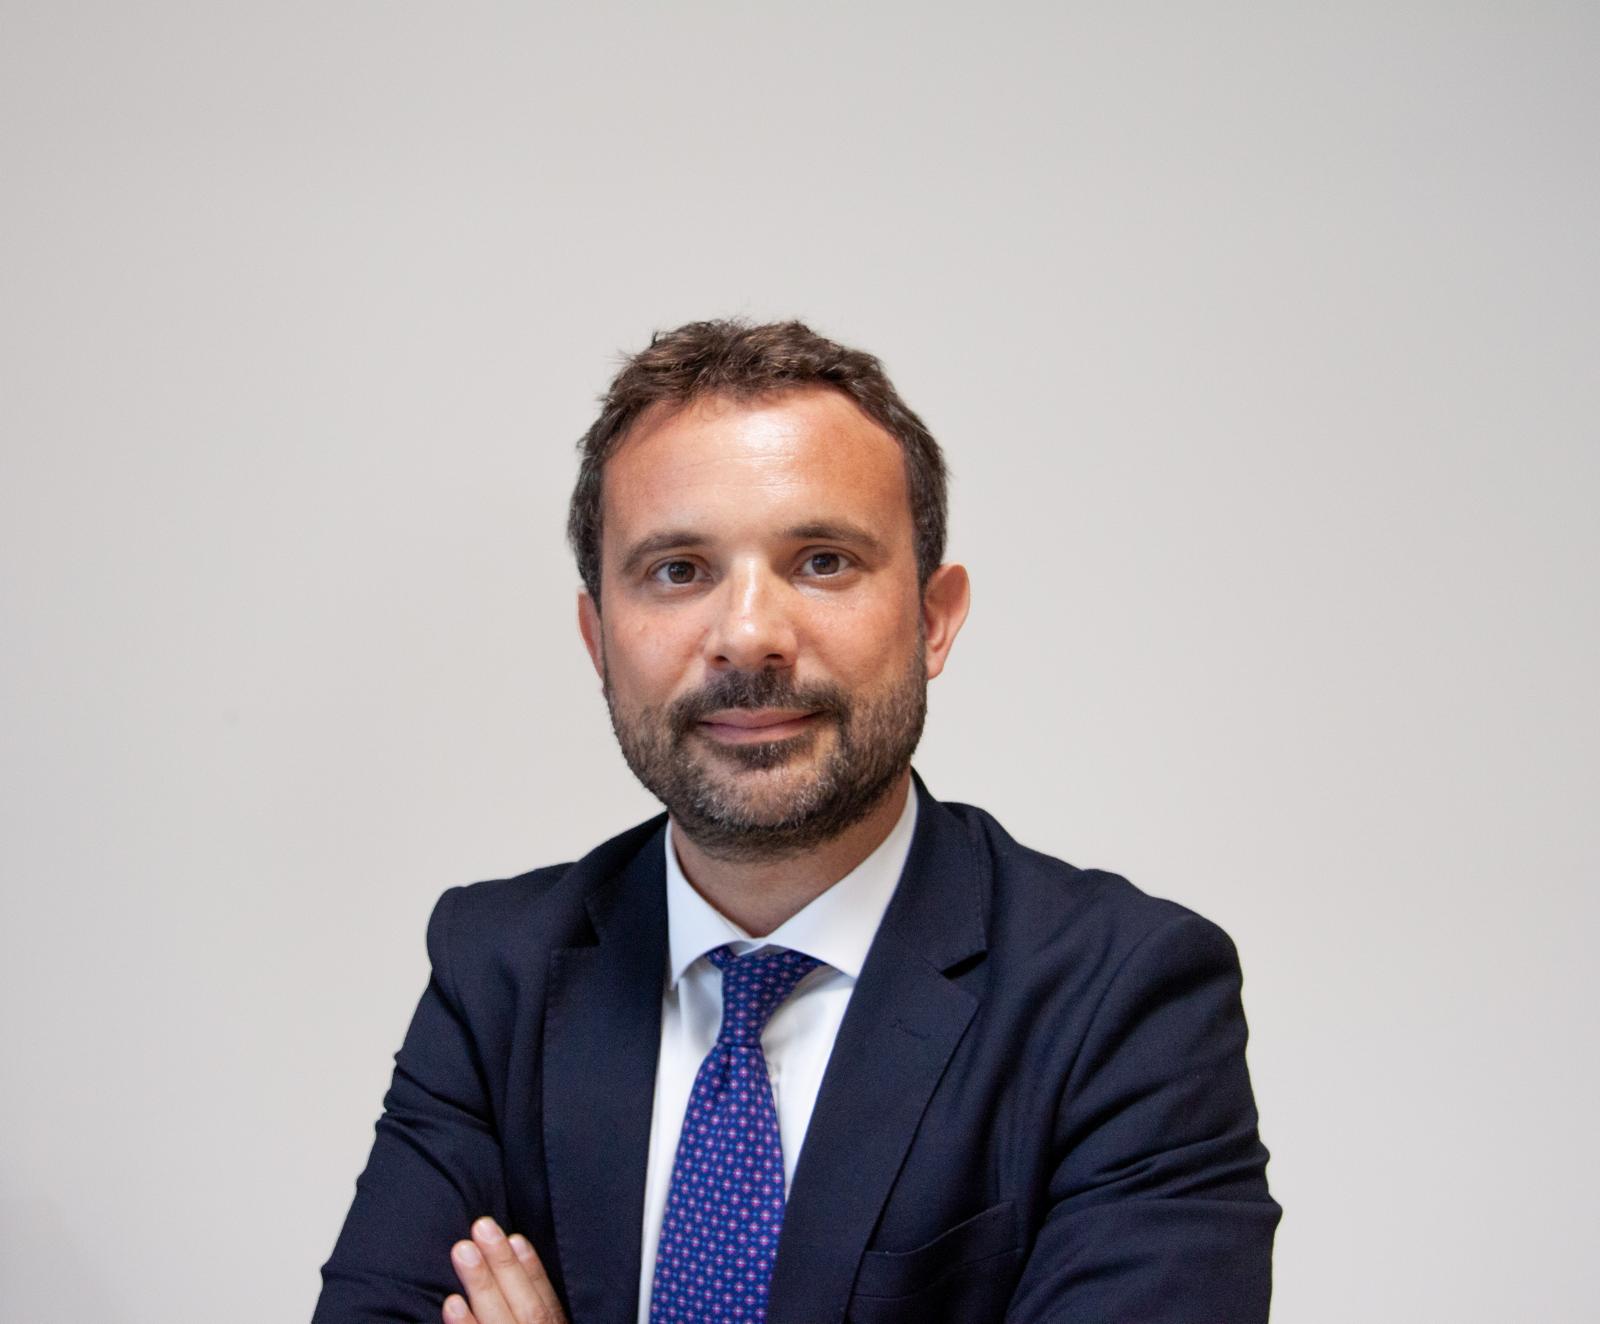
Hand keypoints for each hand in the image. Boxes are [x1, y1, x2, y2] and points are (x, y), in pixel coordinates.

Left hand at [443, 1216, 566, 1323]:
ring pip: (500, 1321)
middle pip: (528, 1307)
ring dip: (483, 1285)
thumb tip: (516, 1253)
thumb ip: (532, 1304)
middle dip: (505, 1265)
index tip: (515, 1238)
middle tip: (482, 1227)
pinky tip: (452, 1302)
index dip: (533, 1270)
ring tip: (462, 1251)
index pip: (548, 1301)